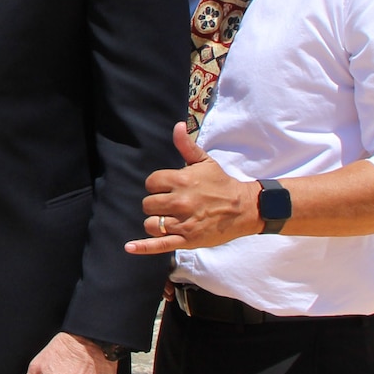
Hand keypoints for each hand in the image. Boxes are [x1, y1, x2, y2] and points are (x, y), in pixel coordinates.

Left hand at [125, 123, 259, 254]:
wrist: (244, 208)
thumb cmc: (221, 184)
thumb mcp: (204, 161)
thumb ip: (186, 145)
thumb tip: (177, 126)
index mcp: (181, 180)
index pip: (150, 183)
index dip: (156, 186)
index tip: (167, 188)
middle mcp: (180, 201)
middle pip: (148, 204)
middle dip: (155, 203)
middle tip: (170, 204)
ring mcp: (183, 223)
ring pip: (151, 223)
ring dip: (156, 222)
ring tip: (168, 219)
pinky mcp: (187, 240)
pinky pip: (160, 244)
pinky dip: (143, 247)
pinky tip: (129, 247)